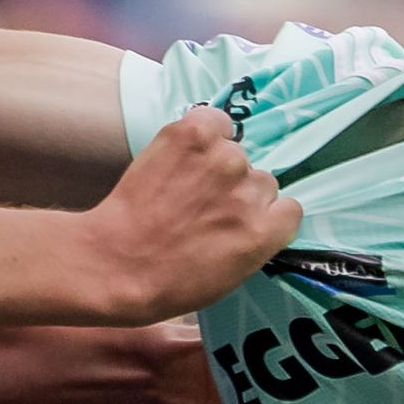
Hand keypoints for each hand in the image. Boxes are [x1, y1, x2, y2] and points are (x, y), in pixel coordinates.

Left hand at [81, 109, 299, 321]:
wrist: (114, 262)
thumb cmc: (169, 282)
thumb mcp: (231, 276)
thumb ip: (254, 240)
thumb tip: (256, 216)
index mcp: (264, 231)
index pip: (289, 209)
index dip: (263, 216)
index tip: (239, 223)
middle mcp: (250, 191)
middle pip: (261, 181)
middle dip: (238, 193)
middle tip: (203, 207)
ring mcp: (223, 159)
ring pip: (236, 153)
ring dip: (218, 164)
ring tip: (184, 183)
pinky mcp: (193, 134)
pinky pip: (217, 121)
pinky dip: (206, 131)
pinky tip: (186, 150)